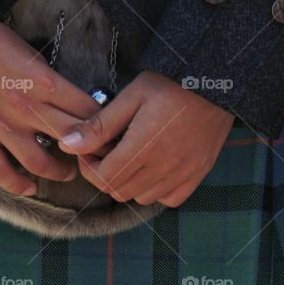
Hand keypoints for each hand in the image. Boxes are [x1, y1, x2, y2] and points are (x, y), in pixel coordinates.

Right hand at [0, 21, 102, 195]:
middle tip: (95, 159)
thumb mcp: (31, 56)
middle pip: (74, 141)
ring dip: (59, 173)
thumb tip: (79, 109)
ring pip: (41, 164)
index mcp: (45, 83)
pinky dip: (18, 185)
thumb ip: (53, 85)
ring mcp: (1, 125)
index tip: (110, 137)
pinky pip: (1, 172)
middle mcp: (27, 107)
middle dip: (90, 154)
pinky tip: (30, 186)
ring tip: (66, 171)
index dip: (106, 129)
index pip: (90, 114)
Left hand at [59, 71, 234, 206]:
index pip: (104, 178)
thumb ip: (99, 125)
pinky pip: (169, 199)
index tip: (87, 150)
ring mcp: (182, 175)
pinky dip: (155, 191)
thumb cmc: (170, 85)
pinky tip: (153, 170)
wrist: (215, 85)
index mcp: (143, 147)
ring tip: (129, 158)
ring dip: (128, 183)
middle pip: (119, 191)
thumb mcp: (130, 97)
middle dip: (104, 175)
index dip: (88, 167)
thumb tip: (68, 145)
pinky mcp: (196, 177)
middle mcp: (163, 168)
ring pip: (141, 198)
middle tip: (105, 152)